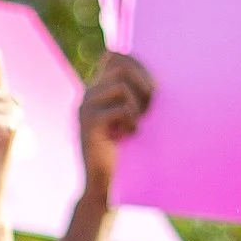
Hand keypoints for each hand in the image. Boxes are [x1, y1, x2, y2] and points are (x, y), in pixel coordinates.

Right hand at [77, 51, 154, 189]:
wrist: (104, 184)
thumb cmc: (125, 151)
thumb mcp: (133, 117)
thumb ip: (136, 94)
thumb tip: (156, 77)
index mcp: (97, 90)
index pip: (113, 56)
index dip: (136, 63)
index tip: (150, 87)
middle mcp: (88, 95)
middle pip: (120, 66)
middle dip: (143, 82)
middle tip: (151, 106)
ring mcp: (85, 108)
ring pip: (121, 85)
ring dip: (138, 103)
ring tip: (139, 122)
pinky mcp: (88, 124)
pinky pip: (120, 108)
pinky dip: (132, 120)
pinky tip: (131, 134)